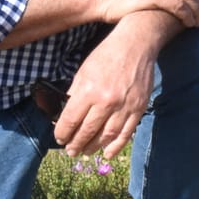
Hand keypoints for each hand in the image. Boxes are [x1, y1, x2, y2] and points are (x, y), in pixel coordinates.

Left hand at [53, 14, 174, 156]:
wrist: (136, 45)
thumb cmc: (106, 54)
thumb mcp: (83, 70)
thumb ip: (75, 93)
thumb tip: (67, 114)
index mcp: (89, 90)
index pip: (71, 120)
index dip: (63, 133)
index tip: (60, 138)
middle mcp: (106, 102)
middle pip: (87, 131)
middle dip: (76, 144)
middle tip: (71, 151)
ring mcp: (124, 107)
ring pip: (106, 136)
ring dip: (94, 147)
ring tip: (85, 152)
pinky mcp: (138, 109)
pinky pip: (126, 133)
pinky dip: (116, 146)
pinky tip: (107, 153)